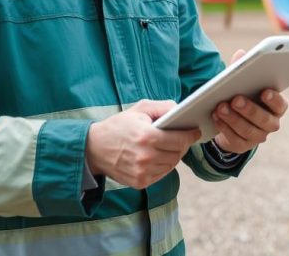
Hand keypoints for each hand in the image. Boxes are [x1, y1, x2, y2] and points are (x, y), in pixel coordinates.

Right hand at [85, 100, 200, 189]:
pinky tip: (157, 156)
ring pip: (172, 165)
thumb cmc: (119, 126)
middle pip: (178, 153)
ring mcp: (142, 171)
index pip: (180, 139)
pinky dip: (163, 165)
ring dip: (173, 155)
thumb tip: (182, 110)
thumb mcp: (140, 109)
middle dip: (182, 144)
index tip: (195, 131)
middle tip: (181, 138)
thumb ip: (163, 107)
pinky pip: (162, 174)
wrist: (93, 148)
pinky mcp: (139, 182)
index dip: (190, 135)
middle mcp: (146, 156)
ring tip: (168, 146)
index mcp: (147, 136)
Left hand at [212, 50, 287, 153]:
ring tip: (220, 107)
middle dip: (249, 109)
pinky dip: (224, 127)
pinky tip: (216, 117)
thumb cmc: (242, 96)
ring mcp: (258, 136)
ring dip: (233, 118)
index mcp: (276, 107)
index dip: (274, 99)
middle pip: (264, 119)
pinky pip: (235, 139)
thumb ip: (242, 69)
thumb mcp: (242, 83)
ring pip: (248, 130)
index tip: (264, 91)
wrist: (233, 123)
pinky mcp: (243, 145)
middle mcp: (271, 123)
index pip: (280, 105)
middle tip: (236, 99)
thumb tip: (241, 53)